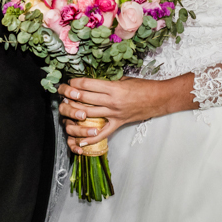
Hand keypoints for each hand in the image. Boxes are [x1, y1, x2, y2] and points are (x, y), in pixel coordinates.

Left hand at [57, 73, 194, 153]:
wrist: (159, 99)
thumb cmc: (143, 87)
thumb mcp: (124, 79)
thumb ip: (108, 82)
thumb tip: (91, 83)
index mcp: (113, 87)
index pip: (87, 85)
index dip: (75, 83)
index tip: (69, 82)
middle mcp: (112, 101)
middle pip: (84, 99)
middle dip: (70, 95)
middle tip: (62, 92)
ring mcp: (114, 114)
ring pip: (89, 115)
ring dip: (74, 112)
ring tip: (66, 109)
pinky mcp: (118, 124)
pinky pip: (102, 134)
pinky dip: (90, 139)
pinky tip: (79, 141)